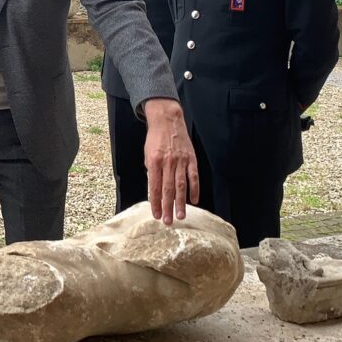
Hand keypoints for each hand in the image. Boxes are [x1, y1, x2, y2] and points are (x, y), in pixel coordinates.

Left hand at [142, 98, 199, 224]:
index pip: (155, 187)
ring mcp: (181, 161)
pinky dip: (194, 189)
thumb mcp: (147, 153)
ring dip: (181, 202)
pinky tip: (194, 201)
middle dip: (167, 207)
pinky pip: (193, 177)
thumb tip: (155, 188)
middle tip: (168, 221)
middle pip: (168, 189)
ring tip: (180, 216)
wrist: (168, 120)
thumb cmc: (155, 138)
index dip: (155, 202)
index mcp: (154, 162)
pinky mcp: (191, 159)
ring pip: (181, 186)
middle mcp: (168, 162)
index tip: (155, 214)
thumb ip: (151, 171)